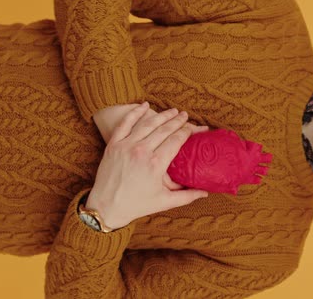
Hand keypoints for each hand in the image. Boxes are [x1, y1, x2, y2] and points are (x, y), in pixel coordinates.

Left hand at [86, 102, 208, 229]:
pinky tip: (144, 105)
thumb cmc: (137, 205)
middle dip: (177, 121)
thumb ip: (187, 196)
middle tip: (185, 115)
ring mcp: (126, 146)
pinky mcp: (113, 144)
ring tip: (172, 110)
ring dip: (162, 115)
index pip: (176, 140)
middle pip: (164, 129)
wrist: (106, 207)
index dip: (186, 132)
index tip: (193, 128)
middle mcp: (142, 151)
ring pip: (148, 124)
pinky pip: (125, 123)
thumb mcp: (165, 202)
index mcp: (156, 164)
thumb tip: (206, 192)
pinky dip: (135, 112)